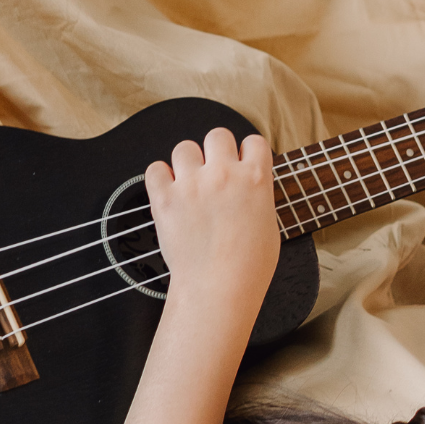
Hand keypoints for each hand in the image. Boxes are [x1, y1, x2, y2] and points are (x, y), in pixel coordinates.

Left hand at [144, 128, 280, 314]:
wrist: (218, 289)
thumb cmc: (249, 267)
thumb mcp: (269, 225)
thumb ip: (257, 197)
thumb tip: (248, 188)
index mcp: (255, 179)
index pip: (254, 141)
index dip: (247, 153)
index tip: (242, 165)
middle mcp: (224, 174)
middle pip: (218, 135)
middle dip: (216, 151)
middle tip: (214, 173)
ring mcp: (192, 184)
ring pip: (184, 147)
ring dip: (187, 163)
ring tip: (189, 185)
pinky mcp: (165, 198)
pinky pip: (155, 169)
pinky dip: (160, 177)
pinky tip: (168, 191)